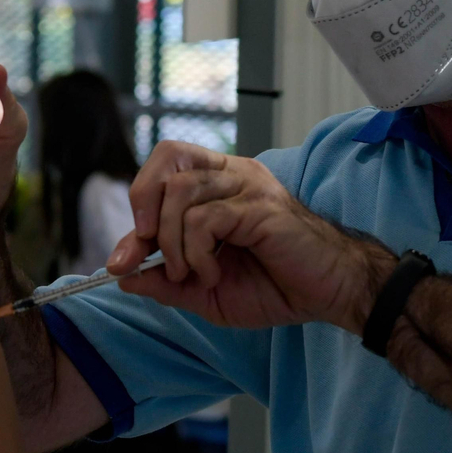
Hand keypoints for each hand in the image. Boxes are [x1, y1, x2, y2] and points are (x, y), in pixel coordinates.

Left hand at [110, 141, 394, 332]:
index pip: (165, 167)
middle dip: (144, 208)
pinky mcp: (259, 206)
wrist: (329, 295)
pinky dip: (196, 254)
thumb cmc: (276, 286)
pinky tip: (212, 274)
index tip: (123, 260)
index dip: (136, 208)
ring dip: (173, 244)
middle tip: (150, 253)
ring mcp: (248, 185)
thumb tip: (122, 274)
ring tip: (194, 274)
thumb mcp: (206, 291)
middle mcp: (233, 173)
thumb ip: (166, 281)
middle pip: (168, 157)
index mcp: (219, 183)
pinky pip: (204, 219)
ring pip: (180, 192)